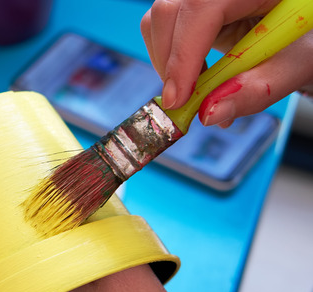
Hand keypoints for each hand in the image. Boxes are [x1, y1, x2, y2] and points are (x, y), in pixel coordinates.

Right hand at [140, 0, 312, 126]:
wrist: (300, 36)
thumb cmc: (302, 43)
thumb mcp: (291, 67)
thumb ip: (254, 91)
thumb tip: (208, 113)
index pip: (201, 8)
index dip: (183, 54)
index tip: (177, 98)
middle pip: (171, 11)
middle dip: (170, 62)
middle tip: (182, 102)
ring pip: (160, 19)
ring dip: (167, 62)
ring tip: (194, 89)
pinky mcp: (193, 5)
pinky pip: (164, 26)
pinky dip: (170, 58)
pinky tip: (193, 75)